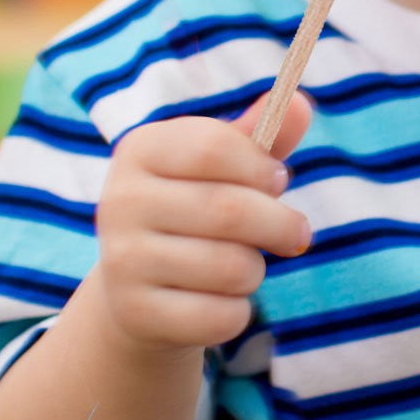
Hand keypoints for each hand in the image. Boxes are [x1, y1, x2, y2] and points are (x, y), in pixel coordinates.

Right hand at [91, 91, 315, 354]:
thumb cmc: (199, 208)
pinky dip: (239, 312)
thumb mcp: (228, 164)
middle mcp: (118, 201)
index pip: (213, 148)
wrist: (142, 286)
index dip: (262, 167)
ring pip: (231, 268)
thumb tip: (300, 103)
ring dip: (256, 270)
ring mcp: (121, 261)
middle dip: (280, 224)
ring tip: (241, 265)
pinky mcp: (135, 314)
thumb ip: (265, 134)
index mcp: (141, 149)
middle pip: (229, 211)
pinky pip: (221, 316)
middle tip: (295, 232)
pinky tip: (220, 301)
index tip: (277, 179)